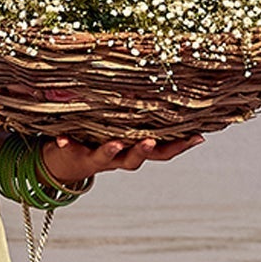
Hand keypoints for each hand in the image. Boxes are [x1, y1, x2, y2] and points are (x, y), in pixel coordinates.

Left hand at [40, 131, 205, 184]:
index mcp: (133, 150)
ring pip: (106, 157)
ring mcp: (95, 157)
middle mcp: (117, 158)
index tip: (199, 137)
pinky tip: (61, 138)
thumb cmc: (101, 141)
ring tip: (115, 143)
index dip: (180, 146)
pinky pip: (71, 149)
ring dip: (111, 150)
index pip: (161, 152)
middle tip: (151, 141)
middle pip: (135, 159)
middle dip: (144, 150)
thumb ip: (142, 120)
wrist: (63, 165)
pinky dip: (67, 144)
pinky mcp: (74, 153)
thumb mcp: (125, 132)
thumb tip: (170, 96)